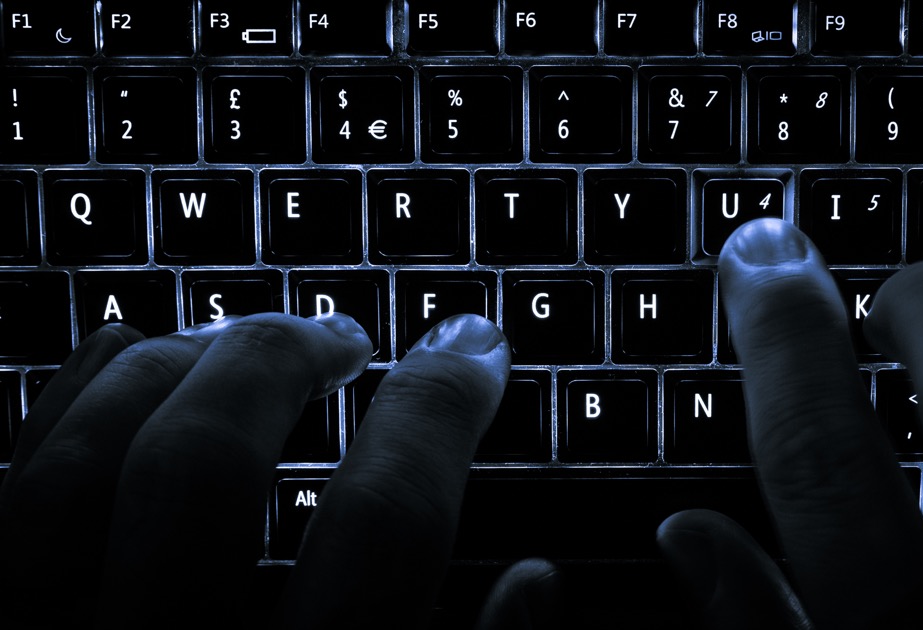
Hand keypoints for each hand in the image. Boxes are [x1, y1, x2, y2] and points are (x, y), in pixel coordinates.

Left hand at [0, 313, 559, 628]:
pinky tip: (125, 352)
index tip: (475, 349)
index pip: (381, 524)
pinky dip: (67, 399)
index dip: (441, 410)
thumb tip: (535, 589)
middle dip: (291, 356)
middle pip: (208, 460)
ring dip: (175, 366)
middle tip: (349, 331)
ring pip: (81, 461)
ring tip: (246, 336)